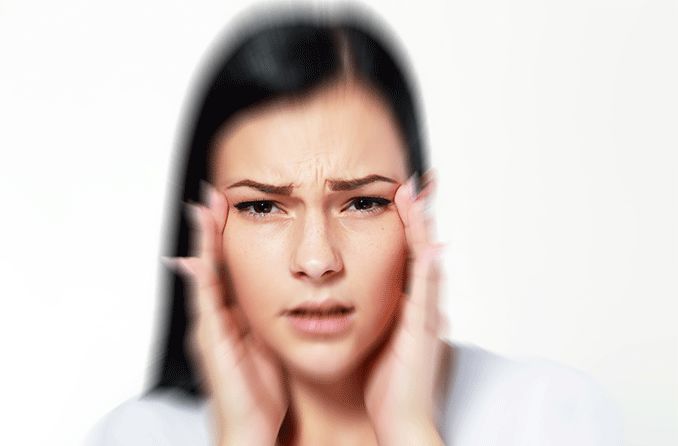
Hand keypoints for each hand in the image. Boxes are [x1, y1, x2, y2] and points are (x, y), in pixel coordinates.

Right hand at [166, 183, 287, 445]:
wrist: (252, 428)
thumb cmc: (261, 391)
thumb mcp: (268, 343)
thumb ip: (267, 318)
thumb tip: (284, 291)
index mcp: (232, 316)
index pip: (228, 266)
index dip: (227, 236)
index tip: (231, 205)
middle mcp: (215, 318)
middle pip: (210, 264)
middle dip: (210, 230)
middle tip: (211, 196)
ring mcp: (209, 329)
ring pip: (203, 277)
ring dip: (202, 244)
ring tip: (203, 212)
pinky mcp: (211, 344)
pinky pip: (205, 307)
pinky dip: (201, 282)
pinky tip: (199, 260)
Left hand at [363, 170, 446, 445]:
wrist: (400, 419)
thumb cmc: (385, 383)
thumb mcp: (374, 336)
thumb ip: (369, 310)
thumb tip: (346, 290)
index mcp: (406, 305)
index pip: (404, 254)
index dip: (403, 224)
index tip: (394, 195)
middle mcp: (420, 304)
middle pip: (419, 249)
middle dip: (416, 215)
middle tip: (411, 181)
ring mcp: (425, 314)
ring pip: (424, 260)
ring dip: (420, 227)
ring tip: (412, 194)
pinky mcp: (423, 330)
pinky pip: (425, 289)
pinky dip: (425, 262)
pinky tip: (424, 239)